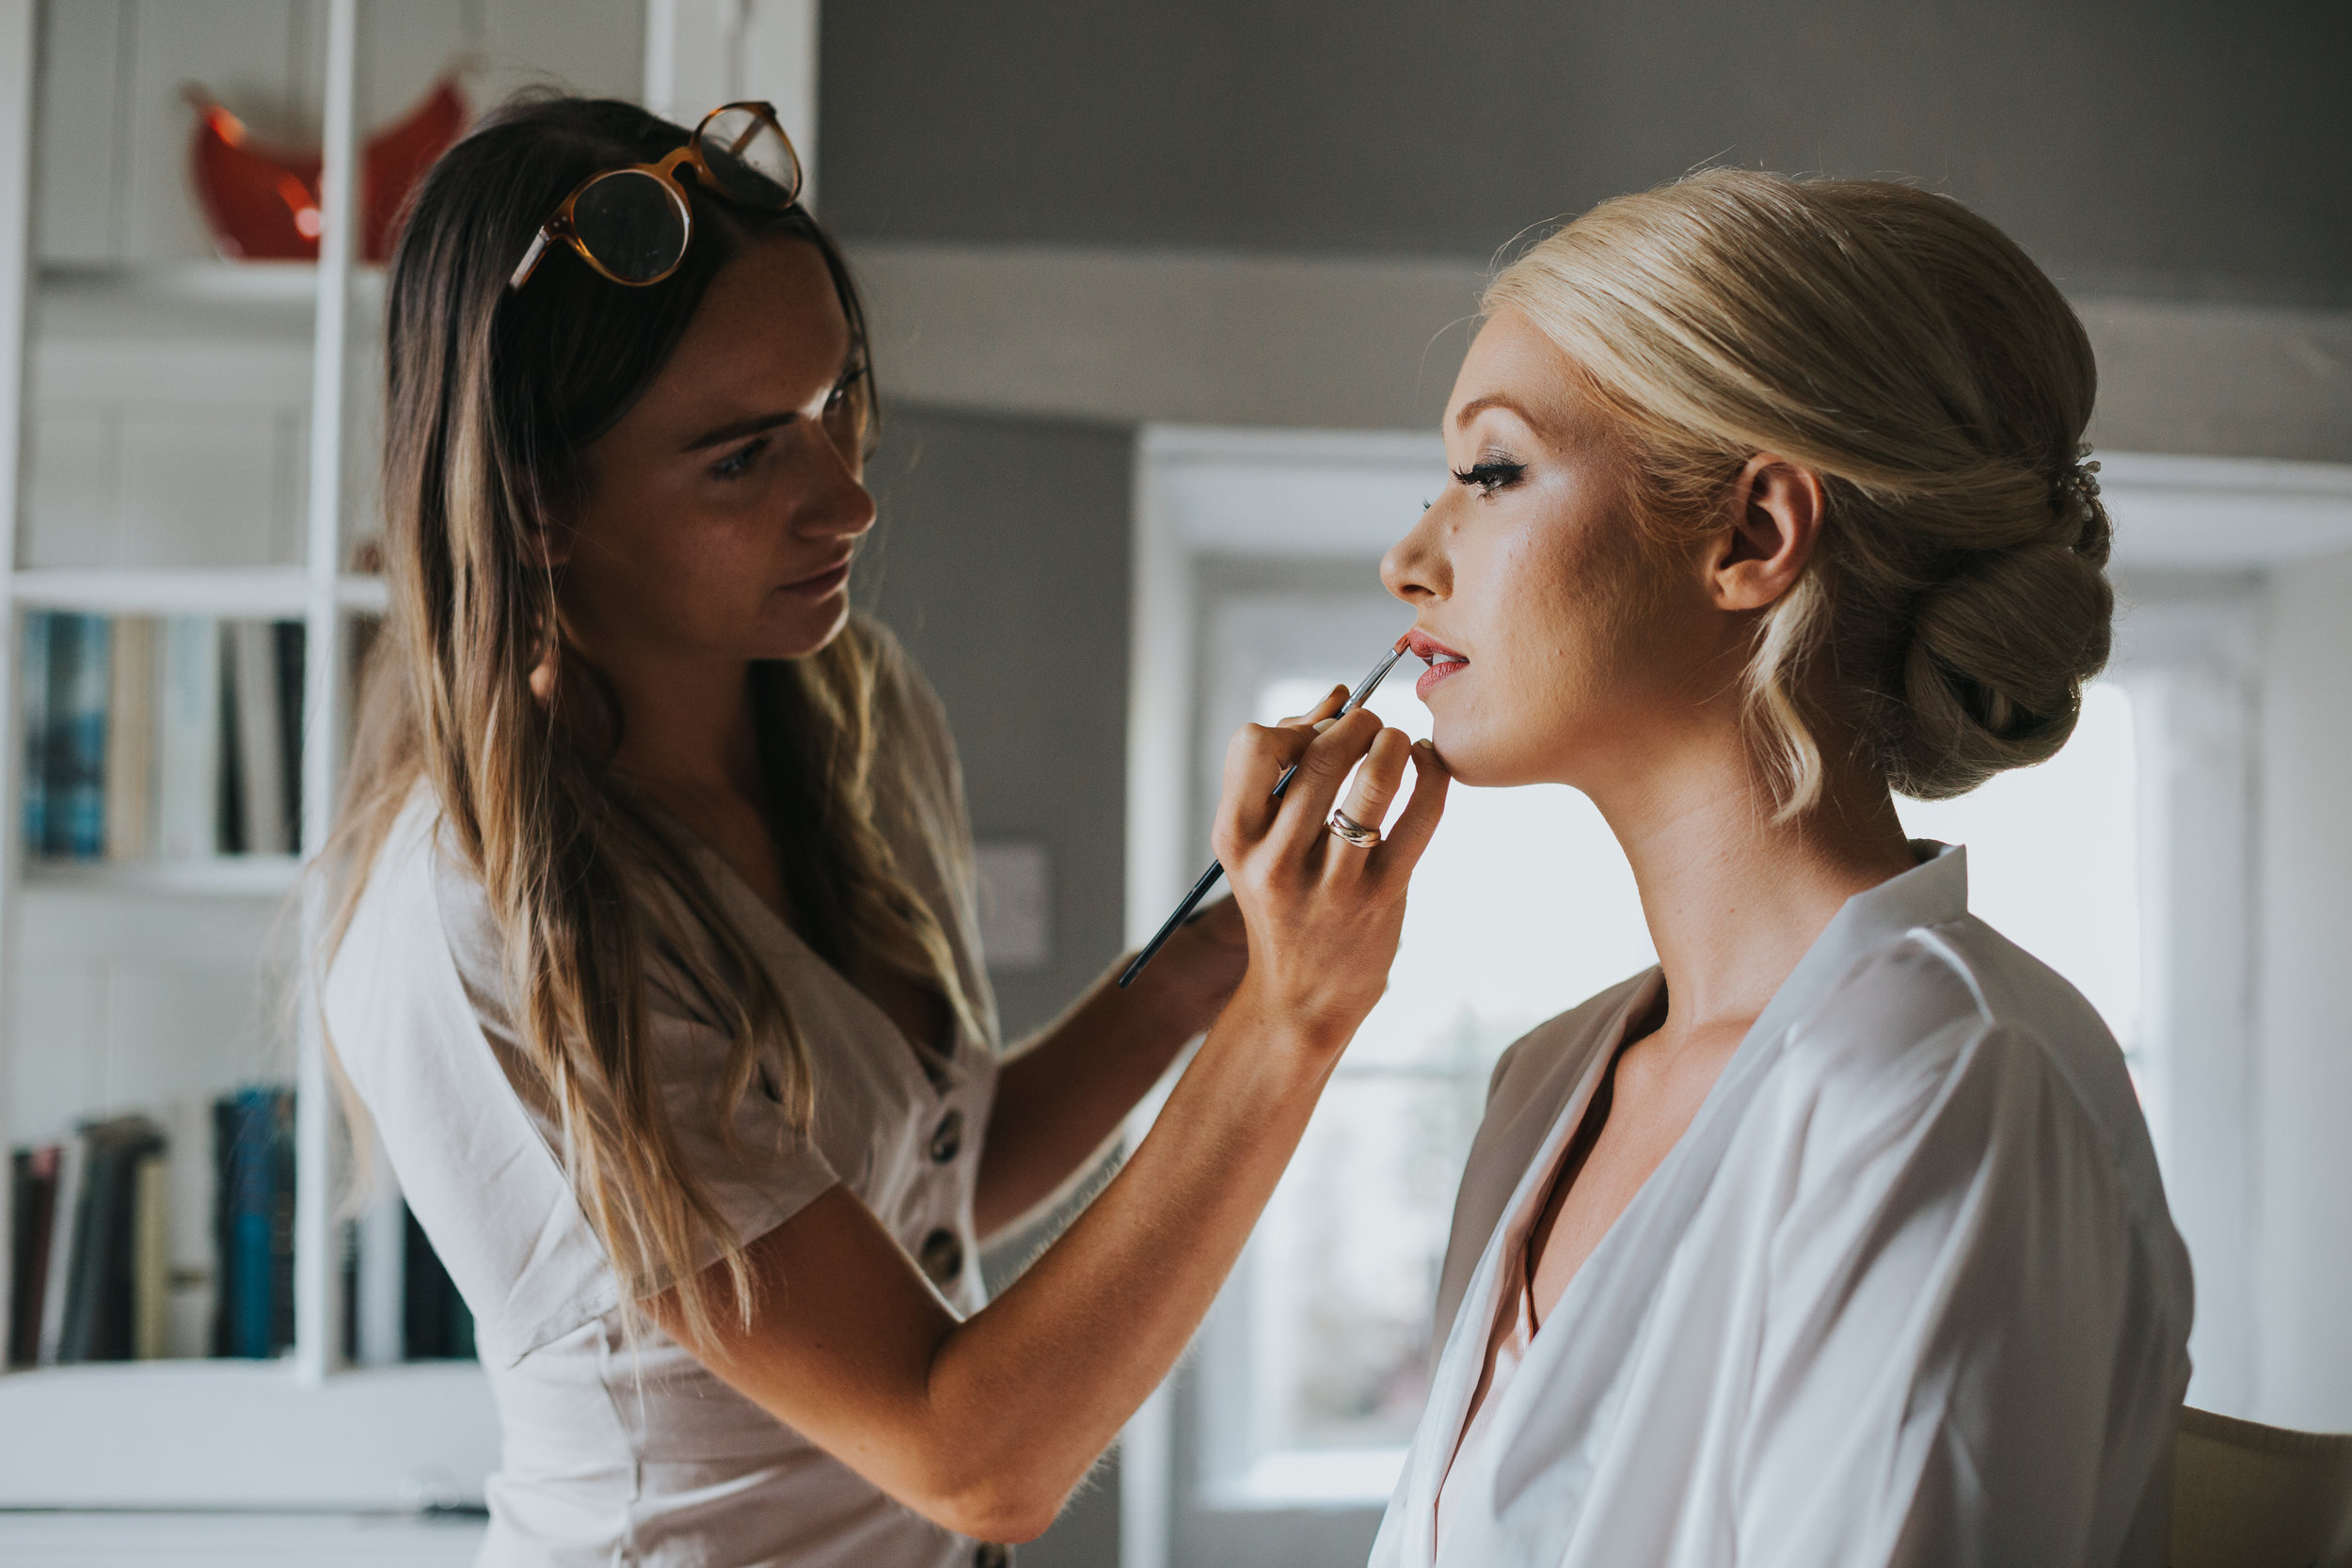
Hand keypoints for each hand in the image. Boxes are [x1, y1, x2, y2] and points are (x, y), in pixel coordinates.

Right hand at [1210, 685, 1447, 1049]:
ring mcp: (1331, 882)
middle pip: (1320, 756)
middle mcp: (1276, 860)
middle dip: (1356, 723)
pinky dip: (1432, 775)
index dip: (1294, 724)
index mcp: (1235, 836)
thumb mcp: (1260, 842)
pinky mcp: (1382, 896)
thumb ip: (1289, 768)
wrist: (1303, 994)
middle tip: (1371, 723)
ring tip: (1398, 741)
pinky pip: (1420, 817)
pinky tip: (1428, 763)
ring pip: (1373, 783)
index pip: (1254, 744)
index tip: (1316, 735)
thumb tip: (1340, 696)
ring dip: (1394, 744)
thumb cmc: (1283, 899)